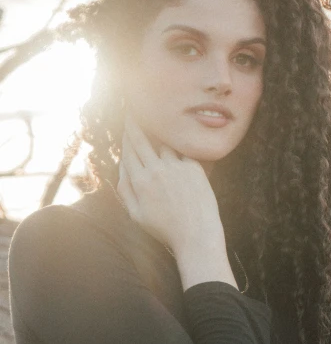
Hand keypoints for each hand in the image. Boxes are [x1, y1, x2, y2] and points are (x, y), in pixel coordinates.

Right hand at [118, 113, 223, 256]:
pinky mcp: (194, 168)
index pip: (129, 150)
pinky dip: (179, 144)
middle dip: (136, 122)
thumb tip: (121, 168)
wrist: (197, 236)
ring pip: (164, 142)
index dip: (126, 134)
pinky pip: (183, 151)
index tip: (126, 121)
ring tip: (158, 118)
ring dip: (159, 129)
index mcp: (140, 182)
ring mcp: (176, 168)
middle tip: (134, 108)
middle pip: (142, 139)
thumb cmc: (165, 229)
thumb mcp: (136, 215)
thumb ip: (125, 190)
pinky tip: (180, 132)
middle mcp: (156, 171)